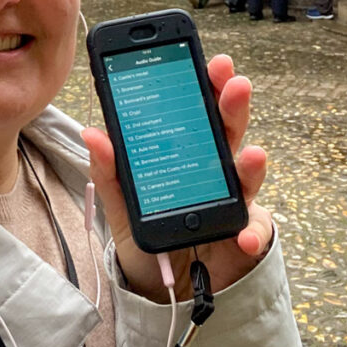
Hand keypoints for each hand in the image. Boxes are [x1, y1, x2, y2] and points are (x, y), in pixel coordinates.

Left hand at [82, 54, 272, 303]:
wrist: (160, 286)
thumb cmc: (148, 232)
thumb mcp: (120, 202)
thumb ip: (109, 170)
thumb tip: (93, 132)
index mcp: (188, 150)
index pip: (199, 110)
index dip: (208, 83)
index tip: (210, 59)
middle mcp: (216, 168)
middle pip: (227, 131)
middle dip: (232, 105)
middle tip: (234, 83)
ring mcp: (233, 200)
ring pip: (247, 175)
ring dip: (250, 163)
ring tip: (249, 153)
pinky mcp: (243, 235)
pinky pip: (253, 231)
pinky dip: (251, 232)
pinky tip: (242, 235)